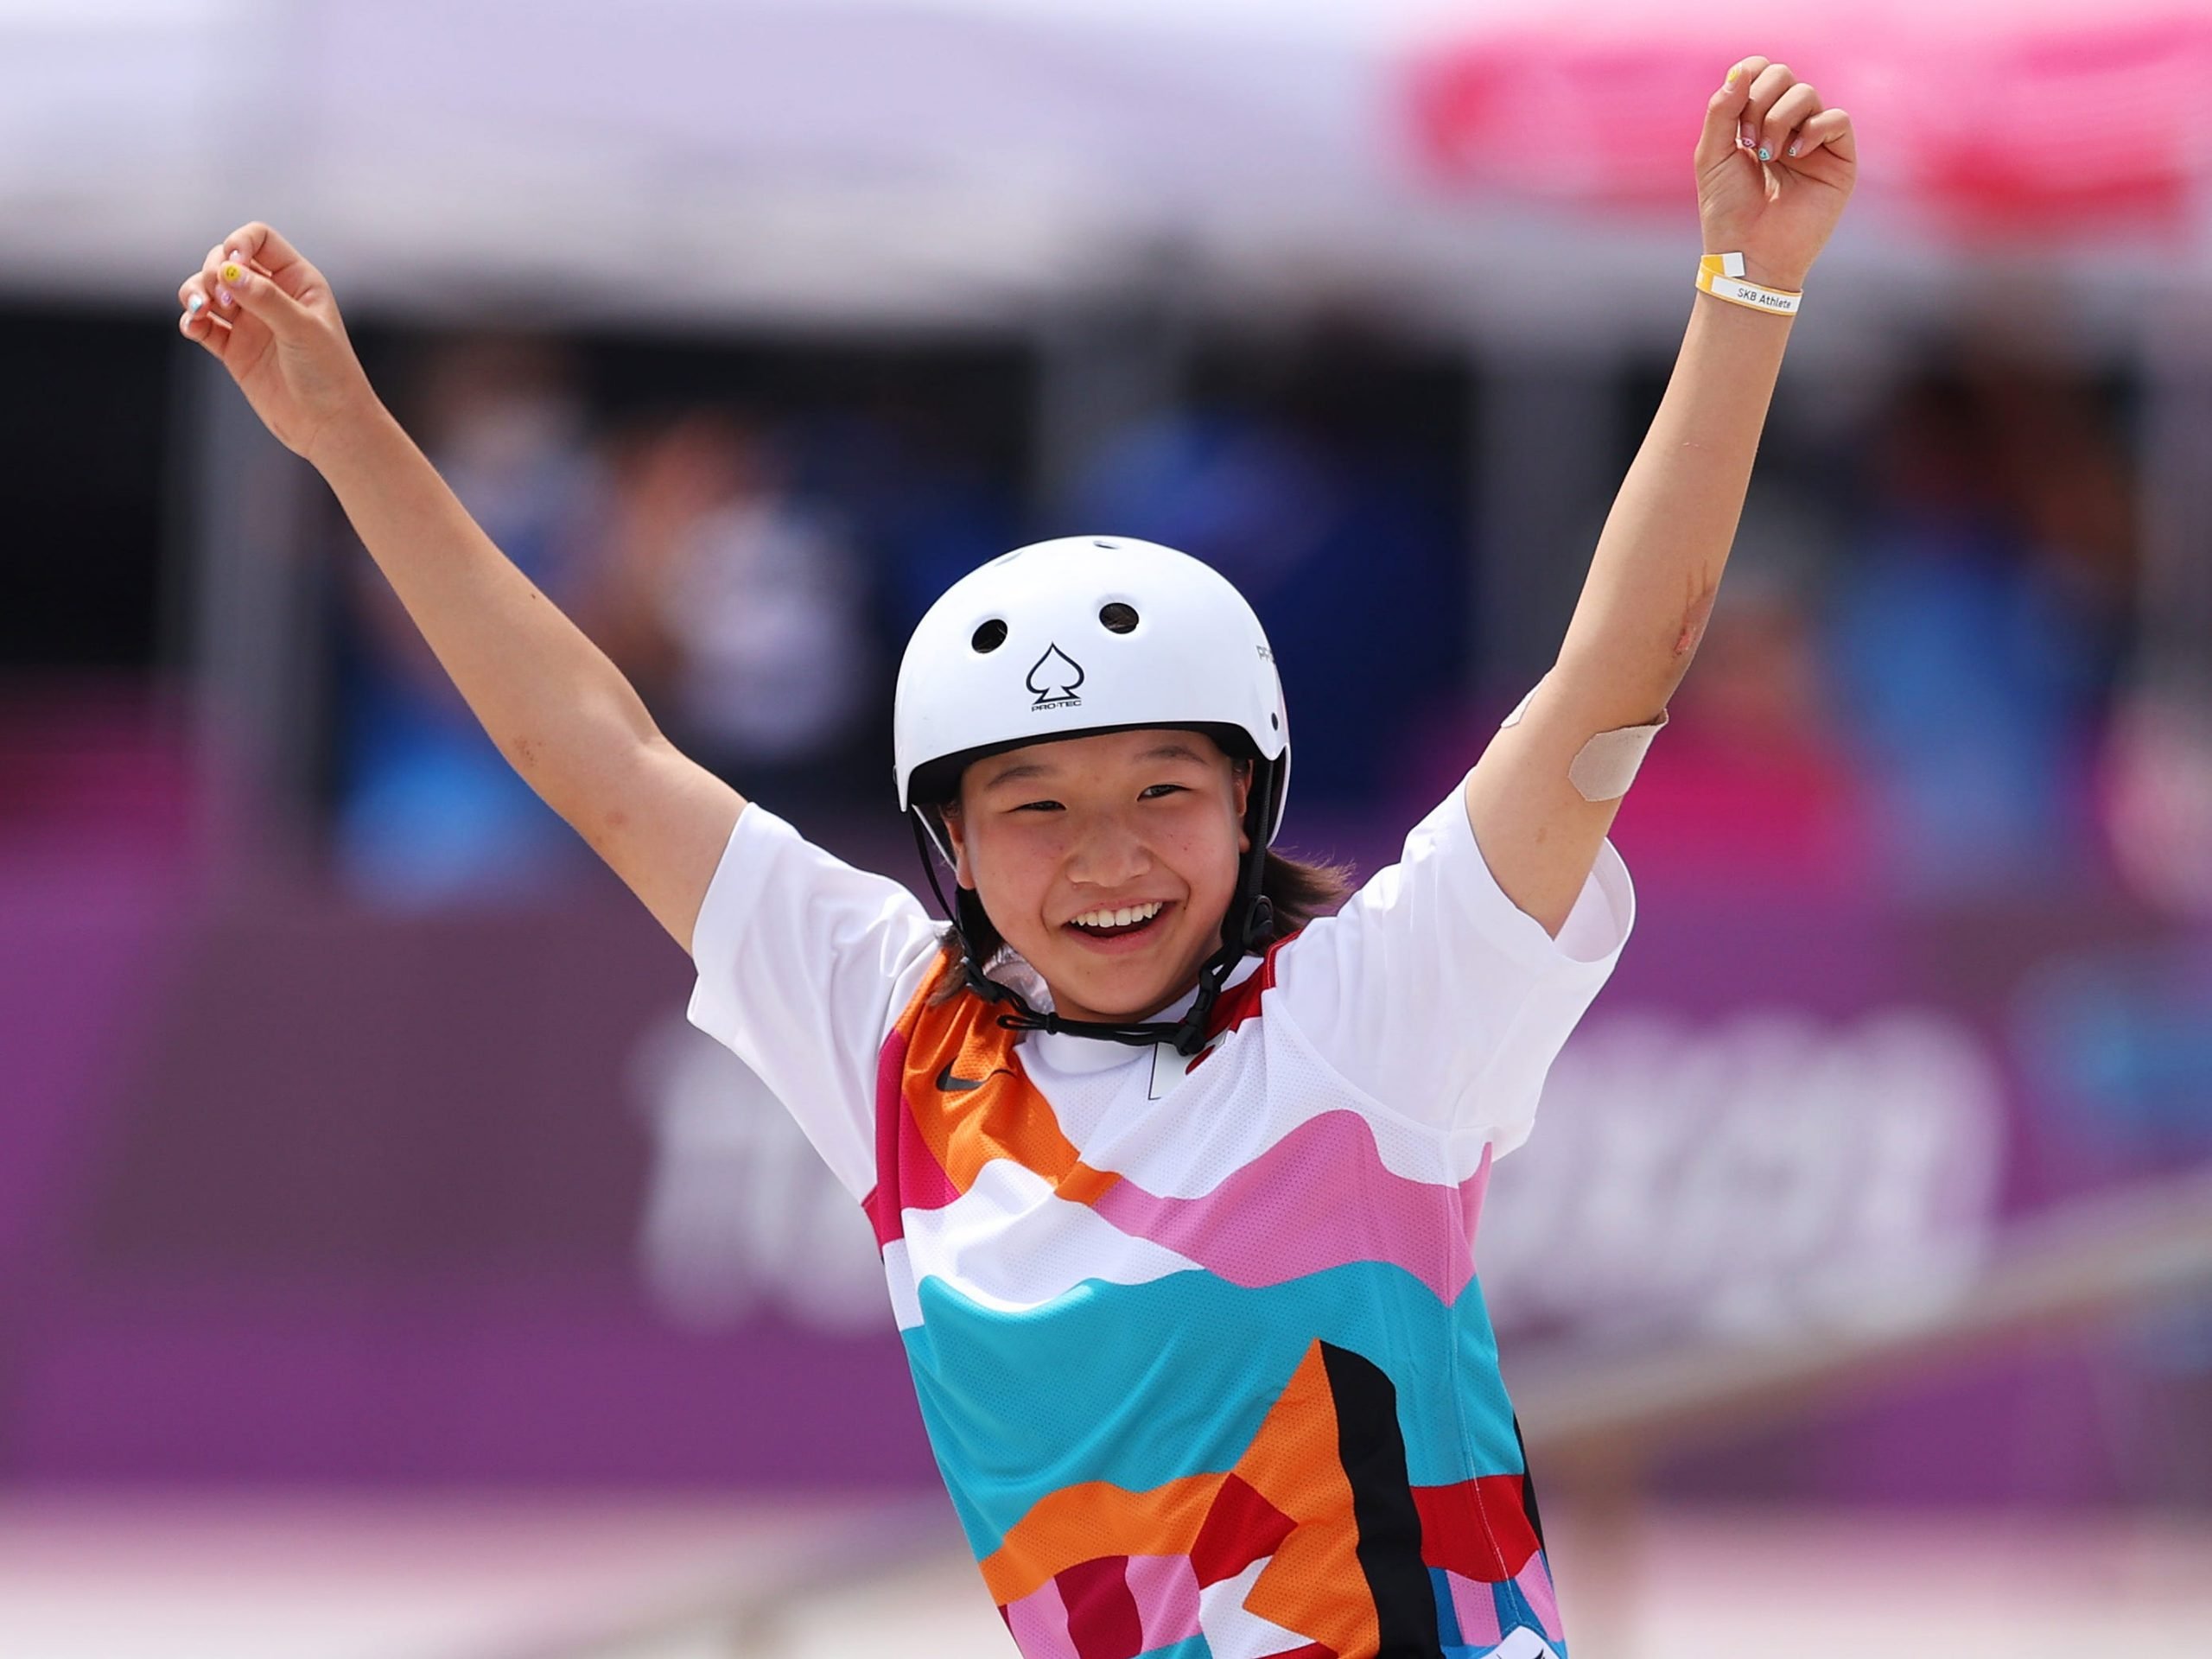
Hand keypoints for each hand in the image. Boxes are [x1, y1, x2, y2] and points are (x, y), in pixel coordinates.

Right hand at [176, 223, 378, 466]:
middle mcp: (272, 296)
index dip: (238, 242)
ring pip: (208, 290)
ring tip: (201, 312)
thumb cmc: (329, 375)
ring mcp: (251, 322)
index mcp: (297, 281)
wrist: (329, 426)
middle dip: (213, 272)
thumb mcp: (302, 330)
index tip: (232, 264)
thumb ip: (265, 298)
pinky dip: (192, 321)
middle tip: (225, 303)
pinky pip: (202, 325)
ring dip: (195, 292)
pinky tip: (195, 327)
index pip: (259, 239)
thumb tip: (228, 270)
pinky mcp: (234, 350)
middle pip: (225, 260)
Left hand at [1694, 59, 1856, 294]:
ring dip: (1779, 119)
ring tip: (1767, 155)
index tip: (1734, 107)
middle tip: (1748, 141)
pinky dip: (1813, 129)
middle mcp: (1787, 127)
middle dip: (1760, 101)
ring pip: (1807, 93)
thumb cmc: (1728, 211)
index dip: (1750, 75)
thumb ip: (1722, 110)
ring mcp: (1815, 141)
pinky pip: (1836, 118)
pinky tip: (1794, 155)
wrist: (1749, 254)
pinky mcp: (1839, 158)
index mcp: (1756, 122)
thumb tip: (1740, 71)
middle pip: (1784, 75)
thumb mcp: (1712, 155)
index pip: (1762, 72)